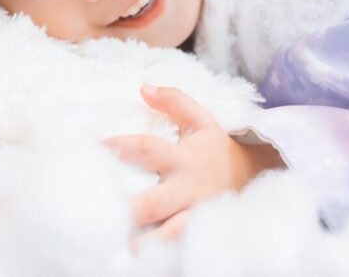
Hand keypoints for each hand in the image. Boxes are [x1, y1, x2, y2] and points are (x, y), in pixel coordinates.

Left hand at [104, 85, 283, 244]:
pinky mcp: (199, 235)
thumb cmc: (217, 149)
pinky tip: (136, 261)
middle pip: (151, 203)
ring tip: (114, 250)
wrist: (256, 177)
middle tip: (93, 215)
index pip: (147, 149)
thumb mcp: (201, 120)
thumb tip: (143, 87)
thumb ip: (175, 101)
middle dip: (125, 210)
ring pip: (165, 236)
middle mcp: (187, 190)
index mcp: (184, 159)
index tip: (92, 148)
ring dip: (140, 244)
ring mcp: (194, 216)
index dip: (119, 147)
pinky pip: (178, 249)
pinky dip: (160, 255)